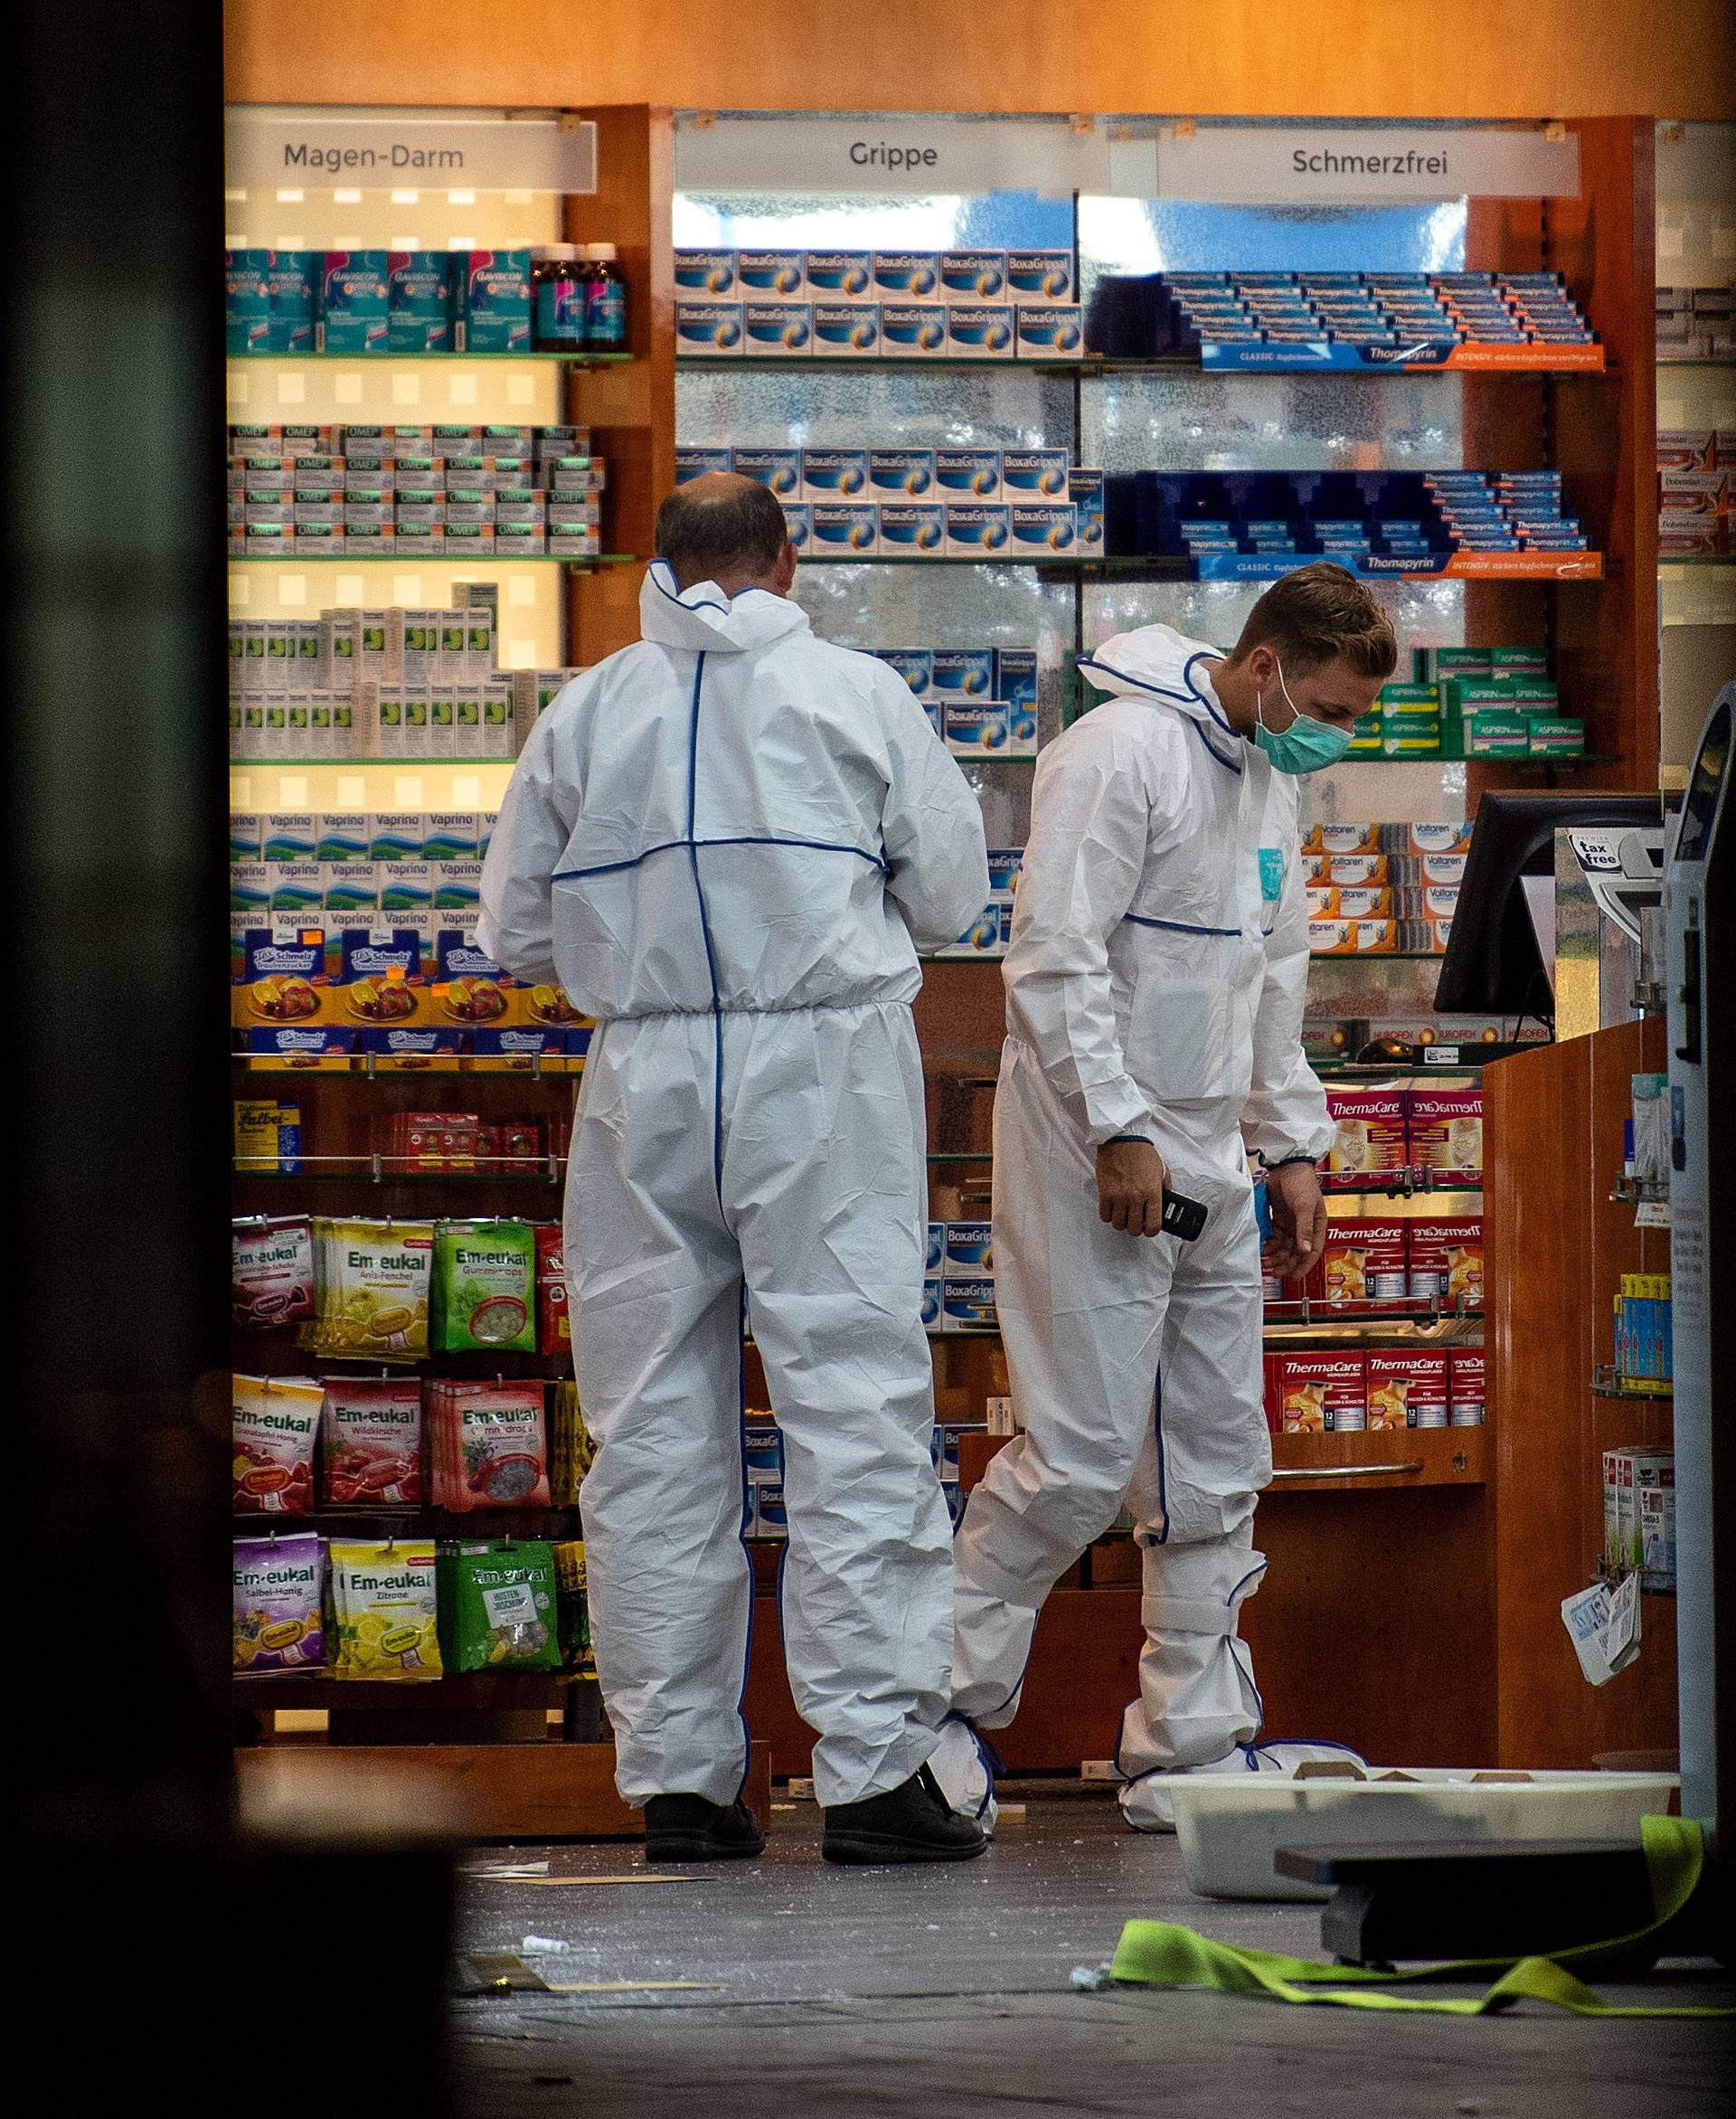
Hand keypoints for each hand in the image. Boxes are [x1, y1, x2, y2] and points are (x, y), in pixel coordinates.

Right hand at [1095, 1138, 1169, 1236]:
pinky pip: (1105, 1216)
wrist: (1122, 1139)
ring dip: (1122, 1223)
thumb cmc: (1142, 1152)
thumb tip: (1167, 1205)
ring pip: (1119, 1225)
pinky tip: (1113, 1209)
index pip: (1153, 1225)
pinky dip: (1109, 1216)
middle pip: (1134, 1229)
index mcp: (1152, 1192)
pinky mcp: (1105, 1193)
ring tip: (1124, 1215)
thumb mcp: (1162, 1170)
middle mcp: (1136, 1197)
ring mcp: (1119, 1196)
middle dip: (1136, 1228)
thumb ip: (1165, 1189)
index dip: (1152, 1231)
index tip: (1150, 1229)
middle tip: (1136, 1222)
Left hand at [1263, 1159, 1327, 1278]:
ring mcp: (1291, 1222)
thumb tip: (1305, 1250)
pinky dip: (1270, 1243)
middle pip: (1296, 1251)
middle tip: (1275, 1272)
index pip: (1312, 1251)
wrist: (1287, 1166)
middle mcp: (1304, 1226)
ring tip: (1266, 1262)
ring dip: (1276, 1255)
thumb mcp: (1305, 1206)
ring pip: (1284, 1246)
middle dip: (1286, 1263)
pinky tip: (1263, 1247)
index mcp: (1316, 1225)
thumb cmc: (1302, 1182)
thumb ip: (1304, 1229)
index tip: (1294, 1276)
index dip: (1304, 1265)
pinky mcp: (1279, 1218)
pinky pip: (1275, 1236)